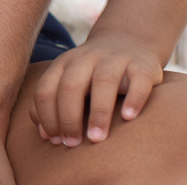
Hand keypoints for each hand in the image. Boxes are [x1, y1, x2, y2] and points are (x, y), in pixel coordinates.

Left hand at [29, 29, 163, 145]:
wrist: (128, 42)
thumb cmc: (92, 73)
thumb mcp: (68, 80)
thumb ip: (53, 103)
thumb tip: (43, 135)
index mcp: (63, 64)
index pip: (46, 90)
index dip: (47, 117)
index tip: (55, 140)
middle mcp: (86, 59)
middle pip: (70, 86)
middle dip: (68, 118)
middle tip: (73, 144)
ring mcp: (115, 59)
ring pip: (103, 81)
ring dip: (98, 112)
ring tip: (96, 138)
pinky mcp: (143, 65)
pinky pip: (139, 81)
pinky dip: (134, 99)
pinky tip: (128, 118)